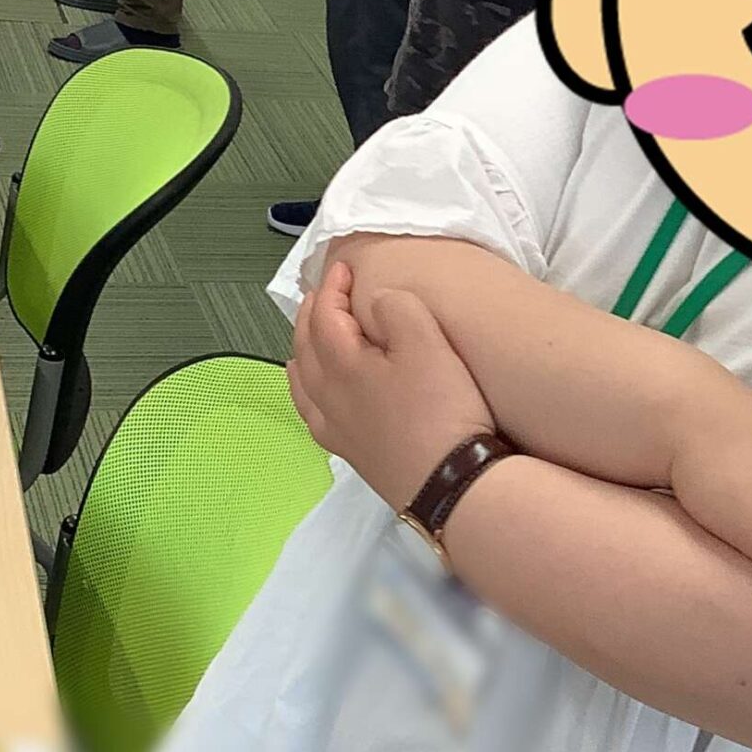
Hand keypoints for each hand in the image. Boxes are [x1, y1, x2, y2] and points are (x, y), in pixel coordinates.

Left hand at [289, 259, 494, 509]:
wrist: (450, 484)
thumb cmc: (441, 410)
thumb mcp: (429, 344)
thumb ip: (398, 309)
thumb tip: (376, 300)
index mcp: (342, 364)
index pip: (324, 315)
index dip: (332, 287)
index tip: (345, 268)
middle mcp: (327, 396)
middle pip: (305, 346)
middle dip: (310, 315)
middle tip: (323, 294)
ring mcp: (335, 428)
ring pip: (301, 381)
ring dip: (302, 351)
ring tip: (309, 336)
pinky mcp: (349, 453)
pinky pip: (311, 413)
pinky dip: (305, 392)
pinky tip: (315, 394)